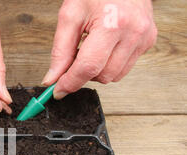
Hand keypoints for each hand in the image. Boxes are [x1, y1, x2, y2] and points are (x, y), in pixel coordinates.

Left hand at [42, 0, 156, 98]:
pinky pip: (125, 67)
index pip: (88, 67)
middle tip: (74, 57)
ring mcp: (144, 37)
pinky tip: (104, 47)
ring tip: (90, 48)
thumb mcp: (70, 16)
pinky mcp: (149, 40)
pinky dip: (110, 64)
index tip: (58, 91)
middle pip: (102, 76)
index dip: (70, 83)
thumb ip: (60, 51)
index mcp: (112, 24)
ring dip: (97, 70)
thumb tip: (53, 79)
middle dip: (83, 74)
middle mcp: (133, 32)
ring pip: (115, 76)